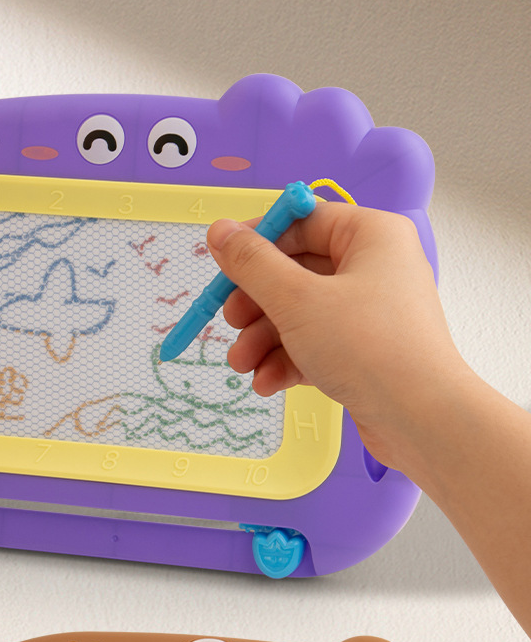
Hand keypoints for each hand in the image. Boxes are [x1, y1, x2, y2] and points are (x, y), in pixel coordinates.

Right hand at [207, 201, 466, 468]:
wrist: (422, 420)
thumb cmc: (370, 348)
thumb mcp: (297, 300)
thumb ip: (253, 264)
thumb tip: (220, 231)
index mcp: (372, 236)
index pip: (304, 221)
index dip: (259, 241)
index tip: (224, 264)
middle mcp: (376, 267)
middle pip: (297, 271)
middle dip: (256, 303)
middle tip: (230, 322)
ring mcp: (372, 313)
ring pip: (302, 313)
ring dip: (265, 339)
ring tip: (242, 365)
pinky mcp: (367, 352)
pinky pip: (317, 344)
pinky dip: (288, 361)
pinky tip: (267, 383)